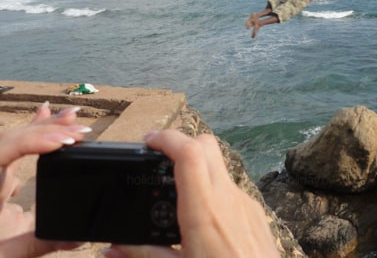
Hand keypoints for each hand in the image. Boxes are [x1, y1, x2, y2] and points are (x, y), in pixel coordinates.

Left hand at [0, 102, 89, 256]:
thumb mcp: (5, 255)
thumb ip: (39, 245)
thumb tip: (76, 238)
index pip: (3, 151)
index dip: (33, 141)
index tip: (61, 142)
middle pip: (12, 140)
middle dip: (48, 131)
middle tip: (80, 132)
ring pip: (14, 140)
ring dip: (45, 127)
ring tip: (71, 116)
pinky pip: (13, 147)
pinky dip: (33, 131)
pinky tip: (47, 112)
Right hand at [107, 130, 278, 257]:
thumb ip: (144, 255)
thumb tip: (112, 248)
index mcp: (205, 212)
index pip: (190, 153)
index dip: (167, 138)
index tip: (148, 141)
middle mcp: (229, 199)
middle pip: (207, 146)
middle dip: (180, 144)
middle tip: (156, 160)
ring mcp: (246, 203)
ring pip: (219, 166)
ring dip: (196, 168)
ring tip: (173, 193)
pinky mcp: (256, 212)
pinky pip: (230, 188)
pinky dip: (211, 189)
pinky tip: (198, 217)